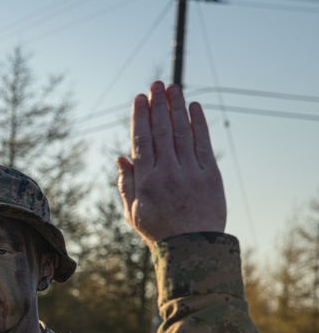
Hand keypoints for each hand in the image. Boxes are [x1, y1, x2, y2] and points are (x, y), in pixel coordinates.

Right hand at [116, 81, 225, 244]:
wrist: (193, 248)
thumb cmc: (159, 230)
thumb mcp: (133, 211)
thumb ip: (127, 183)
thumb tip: (121, 157)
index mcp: (146, 181)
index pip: (141, 141)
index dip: (140, 117)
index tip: (139, 98)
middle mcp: (168, 173)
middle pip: (161, 131)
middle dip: (158, 105)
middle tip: (156, 84)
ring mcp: (190, 172)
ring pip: (181, 132)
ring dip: (177, 107)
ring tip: (173, 88)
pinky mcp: (210, 175)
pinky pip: (203, 143)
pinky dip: (198, 123)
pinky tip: (194, 107)